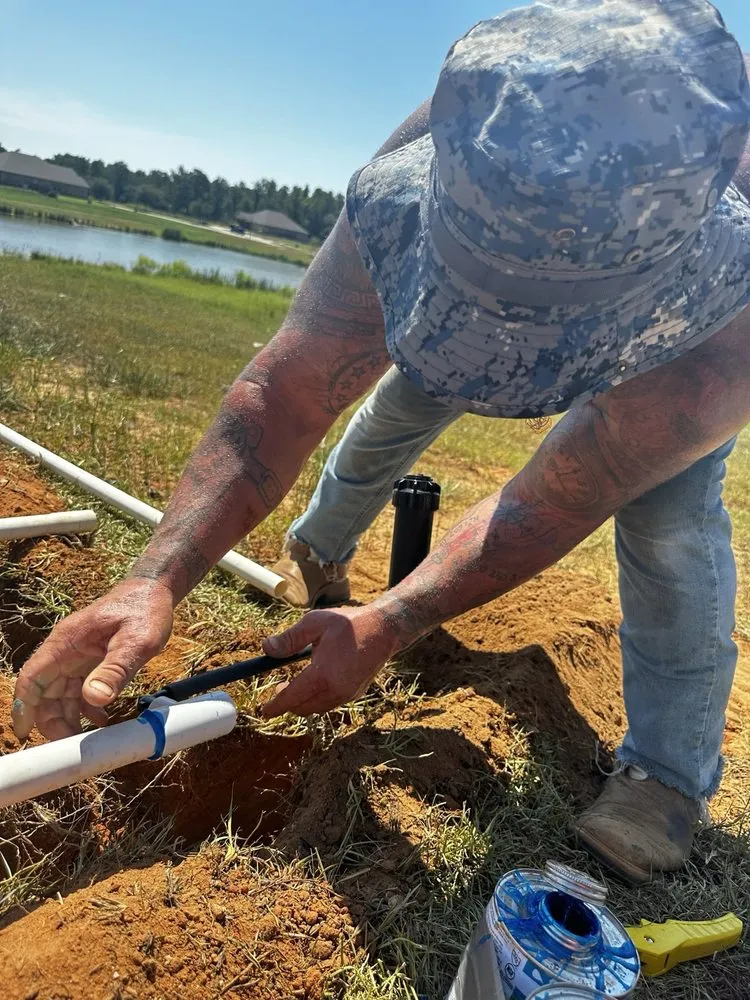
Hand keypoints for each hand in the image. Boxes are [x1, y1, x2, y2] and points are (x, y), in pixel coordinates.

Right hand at [12, 578, 174, 741]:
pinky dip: (86, 708)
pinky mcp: (91, 661)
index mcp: (67, 643)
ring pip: (60, 694)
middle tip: (71, 744)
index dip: (23, 707)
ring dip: (68, 718)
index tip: (24, 733)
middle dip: (51, 720)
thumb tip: (93, 699)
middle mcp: (66, 651)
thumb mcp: (137, 641)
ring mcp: (77, 656)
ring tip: (88, 739)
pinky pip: (79, 690)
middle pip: (44, 692)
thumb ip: (116, 669)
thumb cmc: (145, 610)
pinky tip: (102, 720)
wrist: (155, 590)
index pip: (31, 678)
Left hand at [261, 605, 399, 716]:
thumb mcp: (315, 623)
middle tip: (280, 688)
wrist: (385, 629)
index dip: (276, 706)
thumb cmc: (349, 623)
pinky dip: (318, 700)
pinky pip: (330, 704)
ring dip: (303, 703)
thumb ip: (290, 638)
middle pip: (303, 708)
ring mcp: (348, 695)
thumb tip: (267, 648)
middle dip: (288, 704)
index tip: (264, 711)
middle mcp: (335, 691)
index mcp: (322, 675)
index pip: (292, 698)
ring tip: (295, 685)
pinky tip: (317, 682)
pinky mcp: (356, 694)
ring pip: (317, 708)